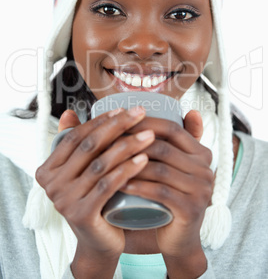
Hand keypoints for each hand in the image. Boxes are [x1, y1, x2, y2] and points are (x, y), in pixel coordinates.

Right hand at [36, 107, 154, 276]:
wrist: (98, 242)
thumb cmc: (94, 199)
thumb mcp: (83, 171)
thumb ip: (75, 144)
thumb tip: (69, 113)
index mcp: (47, 169)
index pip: (75, 136)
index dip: (100, 121)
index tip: (124, 109)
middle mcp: (50, 184)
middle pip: (89, 146)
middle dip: (118, 126)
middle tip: (140, 114)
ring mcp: (64, 200)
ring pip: (100, 164)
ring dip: (128, 145)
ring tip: (149, 135)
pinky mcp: (81, 214)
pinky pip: (108, 185)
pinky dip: (127, 169)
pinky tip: (144, 158)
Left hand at [122, 111, 212, 276]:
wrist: (178, 239)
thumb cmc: (168, 197)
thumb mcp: (174, 166)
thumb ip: (180, 142)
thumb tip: (191, 110)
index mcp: (201, 153)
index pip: (172, 128)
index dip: (145, 122)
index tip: (120, 122)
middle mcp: (206, 168)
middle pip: (163, 147)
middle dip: (132, 143)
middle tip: (107, 144)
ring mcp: (201, 189)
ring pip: (160, 168)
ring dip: (131, 164)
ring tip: (109, 163)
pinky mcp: (192, 209)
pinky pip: (160, 191)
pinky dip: (138, 186)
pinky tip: (120, 183)